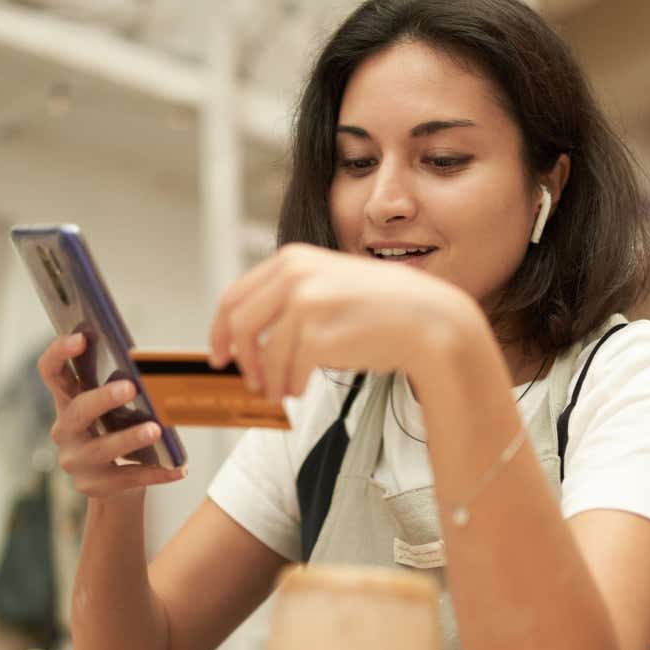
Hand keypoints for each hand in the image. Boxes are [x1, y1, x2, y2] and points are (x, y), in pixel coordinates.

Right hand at [36, 333, 186, 499]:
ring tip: (155, 430)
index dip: (59, 353)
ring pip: (102, 448)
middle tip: (130, 387)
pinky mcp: (94, 485)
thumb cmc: (117, 432)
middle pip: (78, 410)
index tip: (81, 337)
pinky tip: (178, 469)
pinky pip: (127, 477)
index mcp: (67, 401)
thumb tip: (151, 367)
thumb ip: (119, 386)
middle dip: (103, 397)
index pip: (51, 372)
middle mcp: (65, 430)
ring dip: (130, 437)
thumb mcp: (113, 409)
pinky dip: (155, 472)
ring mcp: (76, 460)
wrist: (113, 486)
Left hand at [208, 244, 480, 402]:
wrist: (429, 321)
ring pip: (264, 355)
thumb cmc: (384, 306)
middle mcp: (295, 276)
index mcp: (293, 259)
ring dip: (269, 380)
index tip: (220, 355)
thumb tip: (249, 332)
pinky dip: (289, 386)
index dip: (220, 330)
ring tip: (282, 390)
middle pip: (239, 325)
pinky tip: (299, 389)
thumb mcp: (332, 281)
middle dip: (241, 359)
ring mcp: (306, 305)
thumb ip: (292, 294)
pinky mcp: (319, 337)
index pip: (235, 296)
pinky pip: (288, 372)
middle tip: (249, 381)